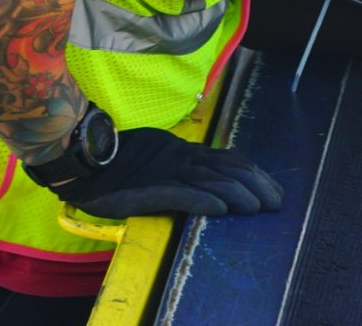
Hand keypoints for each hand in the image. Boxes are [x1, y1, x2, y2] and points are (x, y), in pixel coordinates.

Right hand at [54, 127, 283, 218]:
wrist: (86, 164)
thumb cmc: (121, 164)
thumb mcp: (161, 158)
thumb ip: (186, 166)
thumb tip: (218, 180)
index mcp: (184, 152)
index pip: (229, 159)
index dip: (254, 172)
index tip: (273, 188)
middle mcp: (181, 160)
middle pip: (226, 169)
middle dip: (255, 184)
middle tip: (276, 202)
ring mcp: (166, 173)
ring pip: (209, 181)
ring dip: (236, 194)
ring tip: (256, 207)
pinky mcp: (150, 190)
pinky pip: (180, 195)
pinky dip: (202, 201)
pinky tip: (219, 210)